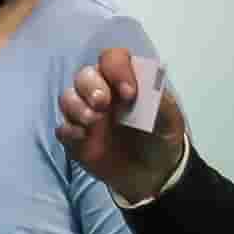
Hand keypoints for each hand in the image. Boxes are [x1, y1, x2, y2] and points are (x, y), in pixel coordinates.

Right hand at [58, 47, 187, 204]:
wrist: (153, 174)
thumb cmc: (161, 138)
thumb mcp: (170, 119)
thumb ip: (161, 101)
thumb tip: (149, 87)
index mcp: (124, 81)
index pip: (113, 60)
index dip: (117, 70)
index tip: (129, 93)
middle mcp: (102, 92)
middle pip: (85, 75)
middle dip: (91, 86)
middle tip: (102, 104)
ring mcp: (86, 114)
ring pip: (68, 97)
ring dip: (77, 106)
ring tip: (93, 122)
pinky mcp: (75, 138)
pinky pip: (62, 128)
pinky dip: (68, 130)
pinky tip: (82, 138)